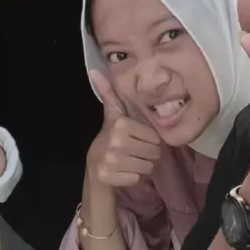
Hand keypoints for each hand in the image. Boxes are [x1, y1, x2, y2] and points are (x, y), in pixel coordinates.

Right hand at [86, 70, 161, 187]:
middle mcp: (116, 142)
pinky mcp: (110, 177)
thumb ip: (110, 93)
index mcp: (121, 124)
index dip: (148, 139)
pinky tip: (124, 170)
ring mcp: (112, 161)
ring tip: (129, 160)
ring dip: (142, 165)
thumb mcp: (113, 115)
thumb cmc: (111, 137)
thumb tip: (95, 71)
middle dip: (148, 153)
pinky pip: (138, 178)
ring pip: (148, 166)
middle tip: (134, 150)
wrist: (95, 166)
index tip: (136, 138)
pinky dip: (133, 177)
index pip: (155, 137)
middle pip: (154, 152)